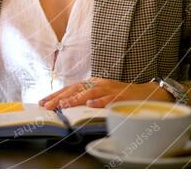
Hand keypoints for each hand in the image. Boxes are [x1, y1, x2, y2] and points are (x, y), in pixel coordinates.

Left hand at [38, 77, 172, 109]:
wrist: (147, 93)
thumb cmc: (121, 97)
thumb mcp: (101, 95)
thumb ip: (86, 98)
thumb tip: (66, 106)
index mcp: (93, 83)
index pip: (70, 88)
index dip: (56, 94)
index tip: (42, 102)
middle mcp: (99, 83)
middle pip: (76, 88)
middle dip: (60, 97)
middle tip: (47, 106)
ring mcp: (110, 88)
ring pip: (90, 92)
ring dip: (76, 98)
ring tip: (64, 105)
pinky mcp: (121, 95)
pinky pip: (110, 98)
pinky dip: (100, 101)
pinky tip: (91, 104)